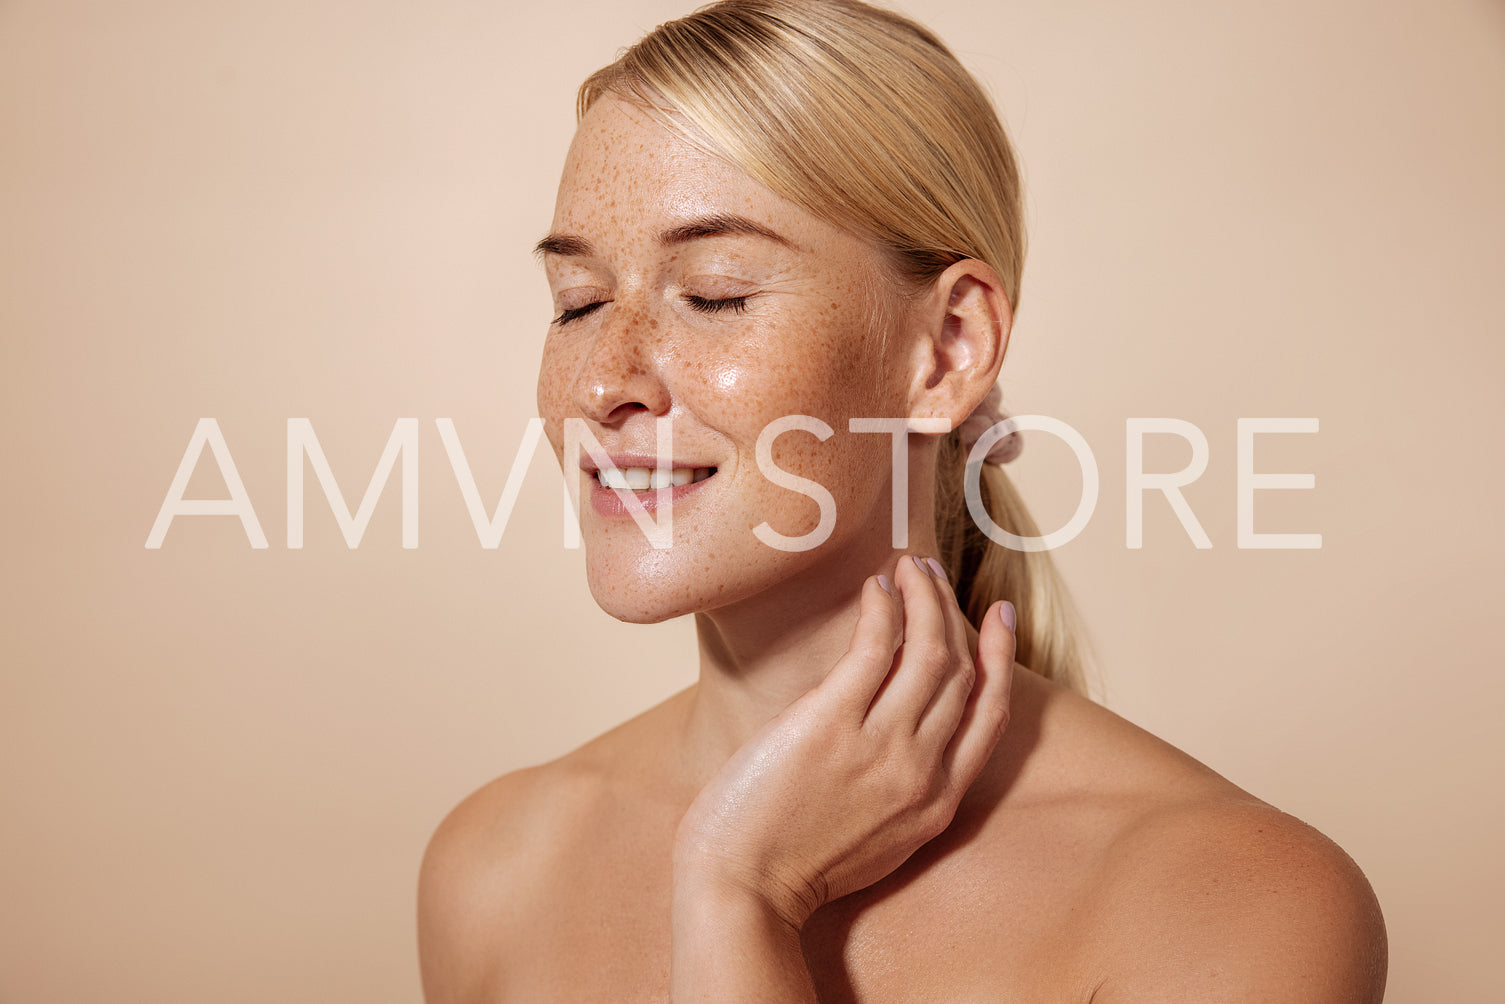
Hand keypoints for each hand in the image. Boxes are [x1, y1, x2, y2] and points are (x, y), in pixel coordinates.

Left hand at [672, 555, 1016, 928]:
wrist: (741, 892)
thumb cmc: (791, 864)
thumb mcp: (875, 837)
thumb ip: (901, 788)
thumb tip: (896, 727)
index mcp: (936, 803)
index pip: (990, 714)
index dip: (1002, 658)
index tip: (1001, 619)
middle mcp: (920, 772)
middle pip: (960, 672)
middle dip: (954, 613)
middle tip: (933, 576)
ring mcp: (879, 748)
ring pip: (928, 652)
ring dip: (925, 599)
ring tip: (907, 570)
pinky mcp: (831, 725)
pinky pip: (873, 649)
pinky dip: (883, 611)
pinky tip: (875, 590)